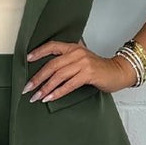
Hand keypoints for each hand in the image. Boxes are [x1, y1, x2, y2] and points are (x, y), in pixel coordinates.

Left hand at [23, 38, 137, 102]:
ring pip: (58, 76)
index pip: (52, 46)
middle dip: (37, 78)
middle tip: (27, 88)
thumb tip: (47, 72)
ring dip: (45, 88)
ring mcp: (83, 63)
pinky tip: (49, 98)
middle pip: (52, 64)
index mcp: (73, 48)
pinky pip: (69, 85)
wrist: (118, 72)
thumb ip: (67, 62)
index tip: (27, 59)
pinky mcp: (88, 74)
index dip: (39, 52)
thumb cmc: (98, 69)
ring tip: (36, 97)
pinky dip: (57, 92)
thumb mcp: (81, 60)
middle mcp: (77, 53)